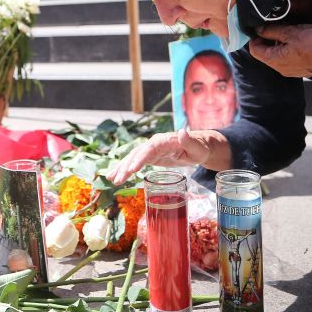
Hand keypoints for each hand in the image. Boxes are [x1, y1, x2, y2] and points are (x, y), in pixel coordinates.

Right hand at [107, 128, 230, 184]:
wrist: (199, 147)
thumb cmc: (200, 148)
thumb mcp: (198, 147)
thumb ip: (189, 141)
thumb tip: (182, 131)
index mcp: (165, 141)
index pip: (150, 149)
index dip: (140, 159)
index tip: (131, 170)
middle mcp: (155, 143)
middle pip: (137, 154)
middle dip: (126, 167)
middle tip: (117, 180)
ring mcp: (151, 149)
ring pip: (133, 158)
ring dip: (121, 168)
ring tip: (111, 179)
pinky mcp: (150, 156)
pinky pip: (135, 162)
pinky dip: (125, 169)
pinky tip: (116, 176)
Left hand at [248, 24, 311, 77]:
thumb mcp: (291, 32)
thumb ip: (272, 31)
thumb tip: (259, 30)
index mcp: (275, 61)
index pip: (255, 51)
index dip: (254, 38)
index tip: (259, 28)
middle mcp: (281, 69)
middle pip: (266, 54)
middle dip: (267, 40)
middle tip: (274, 27)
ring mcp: (292, 71)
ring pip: (278, 57)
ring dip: (278, 44)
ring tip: (288, 32)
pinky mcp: (302, 69)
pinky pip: (289, 60)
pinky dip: (288, 50)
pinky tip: (297, 41)